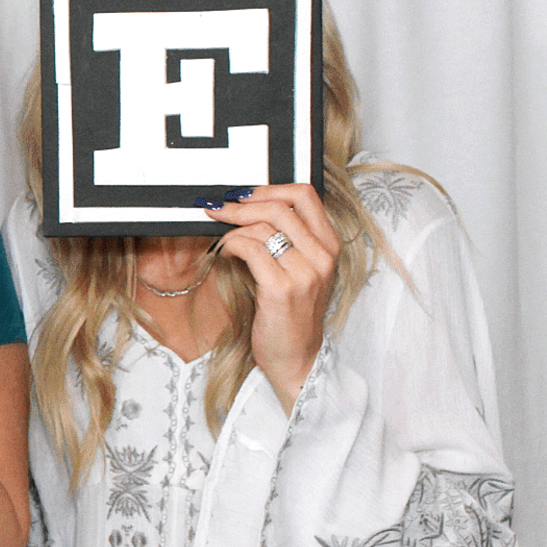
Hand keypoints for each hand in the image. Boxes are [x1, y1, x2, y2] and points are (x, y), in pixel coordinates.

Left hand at [206, 183, 338, 406]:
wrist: (295, 357)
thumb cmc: (291, 313)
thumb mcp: (298, 270)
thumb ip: (286, 239)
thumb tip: (247, 208)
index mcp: (330, 246)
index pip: (305, 195)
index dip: (269, 189)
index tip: (242, 195)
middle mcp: (323, 256)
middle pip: (280, 207)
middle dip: (241, 204)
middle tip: (217, 208)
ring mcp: (305, 273)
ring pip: (262, 227)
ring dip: (232, 228)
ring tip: (220, 238)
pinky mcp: (281, 290)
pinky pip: (250, 249)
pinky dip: (230, 245)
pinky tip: (223, 252)